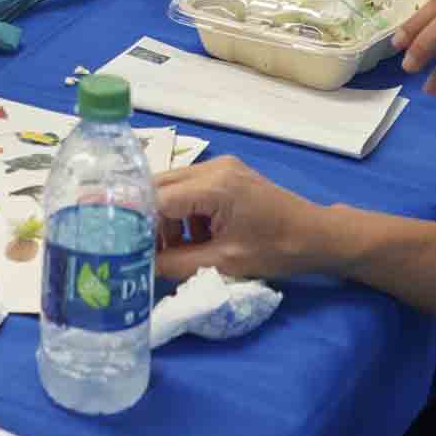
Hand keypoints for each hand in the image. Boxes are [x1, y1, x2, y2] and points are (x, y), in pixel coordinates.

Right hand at [152, 157, 332, 281]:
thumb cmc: (276, 250)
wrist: (317, 236)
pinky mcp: (225, 175)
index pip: (156, 198)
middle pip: (160, 187)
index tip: (118, 244)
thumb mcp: (224, 263)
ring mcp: (220, 167)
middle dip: (147, 221)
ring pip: (172, 189)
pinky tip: (194, 240)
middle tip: (142, 251)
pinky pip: (189, 190)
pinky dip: (183, 215)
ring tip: (173, 252)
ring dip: (166, 219)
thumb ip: (177, 265)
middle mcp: (212, 167)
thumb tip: (139, 268)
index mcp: (213, 185)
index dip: (134, 222)